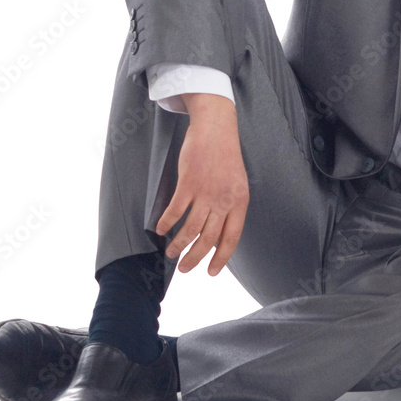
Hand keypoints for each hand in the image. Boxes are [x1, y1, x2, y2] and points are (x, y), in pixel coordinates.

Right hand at [155, 93, 248, 274]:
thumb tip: (220, 230)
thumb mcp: (237, 183)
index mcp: (240, 202)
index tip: (211, 272)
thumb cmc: (226, 156)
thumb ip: (231, 206)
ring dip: (179, 245)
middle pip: (208, 238)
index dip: (221, 257)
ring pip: (190, 229)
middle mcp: (224, 200)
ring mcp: (206, 192)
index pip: (231, 238)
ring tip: (171, 253)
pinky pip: (175, 210)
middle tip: (184, 269)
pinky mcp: (188, 183)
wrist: (217, 128)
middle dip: (195, 257)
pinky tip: (161, 230)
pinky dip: (166, 223)